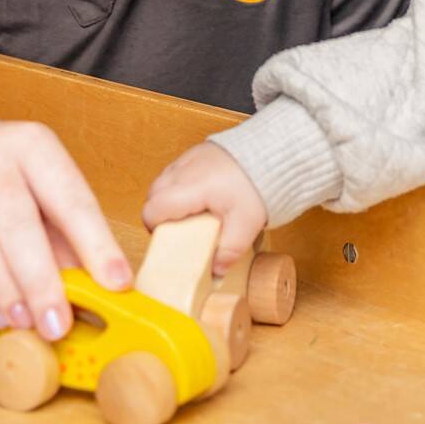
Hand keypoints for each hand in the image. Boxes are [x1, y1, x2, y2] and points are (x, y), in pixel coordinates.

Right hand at [0, 119, 130, 340]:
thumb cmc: (8, 178)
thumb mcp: (45, 187)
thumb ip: (69, 235)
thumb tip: (98, 290)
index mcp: (32, 144)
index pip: (69, 196)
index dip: (95, 243)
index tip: (115, 284)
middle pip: (14, 220)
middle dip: (40, 278)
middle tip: (59, 322)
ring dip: (3, 290)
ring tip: (28, 323)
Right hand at [142, 143, 267, 275]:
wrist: (272, 154)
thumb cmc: (258, 185)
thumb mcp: (246, 225)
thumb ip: (229, 251)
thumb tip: (215, 271)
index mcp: (191, 187)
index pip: (152, 209)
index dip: (156, 227)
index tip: (173, 236)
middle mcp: (183, 169)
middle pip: (153, 195)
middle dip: (161, 214)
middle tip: (184, 227)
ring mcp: (188, 158)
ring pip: (161, 182)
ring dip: (169, 199)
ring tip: (193, 212)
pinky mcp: (195, 152)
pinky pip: (175, 171)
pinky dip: (179, 186)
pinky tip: (201, 196)